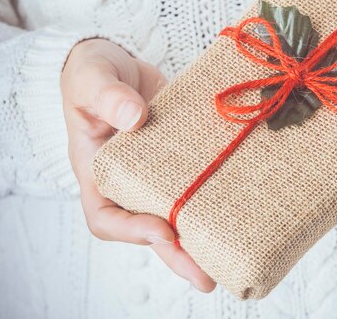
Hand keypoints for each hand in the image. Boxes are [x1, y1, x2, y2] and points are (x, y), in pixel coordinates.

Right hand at [61, 38, 215, 291]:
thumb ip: (107, 95)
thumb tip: (135, 117)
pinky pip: (200, 180)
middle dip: (179, 254)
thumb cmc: (93, 72)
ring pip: (180, 210)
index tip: (163, 231)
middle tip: (208, 276)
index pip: (106, 217)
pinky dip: (220, 195)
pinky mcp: (187, 157)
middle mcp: (131, 181)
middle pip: (151, 228)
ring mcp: (161, 171)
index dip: (132, 232)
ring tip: (234, 255)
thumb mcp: (91, 78)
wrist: (119, 62)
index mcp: (98, 171)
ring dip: (204, 235)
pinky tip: (245, 204)